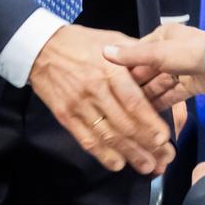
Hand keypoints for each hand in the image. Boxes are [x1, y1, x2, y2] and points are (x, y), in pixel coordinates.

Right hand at [29, 25, 175, 175]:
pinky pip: (86, 139)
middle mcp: (95, 90)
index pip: (133, 102)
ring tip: (146, 166)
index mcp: (109, 70)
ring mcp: (79, 105)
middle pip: (124, 124)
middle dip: (146, 146)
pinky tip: (117, 163)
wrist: (40, 48)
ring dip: (129, 154)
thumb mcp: (111, 38)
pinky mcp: (65, 116)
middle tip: (163, 159)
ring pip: (107, 135)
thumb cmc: (79, 43)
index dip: (150, 123)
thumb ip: (135, 53)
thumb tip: (160, 64)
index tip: (164, 138)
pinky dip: (102, 154)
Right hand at [103, 23, 204, 111]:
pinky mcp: (188, 86)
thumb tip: (104, 52)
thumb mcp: (157, 52)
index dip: (123, 69)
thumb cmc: (189, 52)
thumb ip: (131, 55)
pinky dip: (160, 104)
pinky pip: (169, 95)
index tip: (109, 83)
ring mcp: (179, 70)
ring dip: (146, 98)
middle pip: (146, 71)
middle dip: (134, 87)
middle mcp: (168, 52)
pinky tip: (146, 116)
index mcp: (161, 37)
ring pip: (157, 85)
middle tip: (115, 104)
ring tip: (127, 114)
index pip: (136, 53)